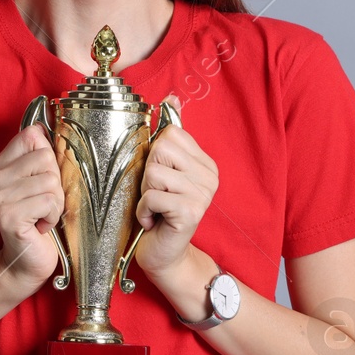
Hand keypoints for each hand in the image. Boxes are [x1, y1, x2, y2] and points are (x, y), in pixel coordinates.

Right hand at [0, 123, 64, 290]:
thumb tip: (44, 125)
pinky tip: (41, 226)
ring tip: (43, 216)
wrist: (28, 260)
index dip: (48, 158)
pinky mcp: (9, 216)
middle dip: (56, 183)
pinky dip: (53, 216)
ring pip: (50, 181)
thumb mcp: (40, 182)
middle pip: (45, 158)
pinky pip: (49, 201)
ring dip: (56, 203)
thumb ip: (41, 156)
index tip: (43, 180)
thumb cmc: (38, 219)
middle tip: (44, 203)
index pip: (31, 136)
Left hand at [131, 94, 218, 277]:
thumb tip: (172, 98)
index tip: (159, 179)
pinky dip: (143, 210)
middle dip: (147, 173)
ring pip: (153, 172)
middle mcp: (210, 176)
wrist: (164, 256)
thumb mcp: (162, 172)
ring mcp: (203, 194)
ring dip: (144, 193)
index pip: (170, 133)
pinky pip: (151, 196)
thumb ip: (168, 139)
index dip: (154, 155)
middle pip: (160, 149)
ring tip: (154, 208)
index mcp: (205, 163)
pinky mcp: (191, 212)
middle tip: (155, 195)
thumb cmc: (158, 213)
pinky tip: (153, 221)